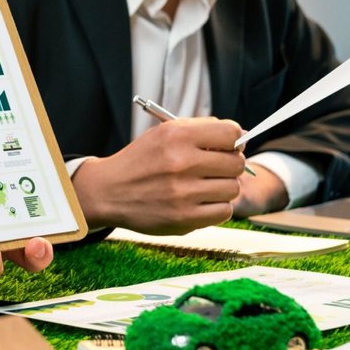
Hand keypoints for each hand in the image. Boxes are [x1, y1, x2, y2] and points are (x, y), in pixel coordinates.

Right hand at [75, 117, 283, 231]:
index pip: (232, 132)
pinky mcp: (184, 219)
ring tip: (203, 186)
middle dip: (230, 165)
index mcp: (177, 135)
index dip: (234, 140)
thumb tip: (241, 135)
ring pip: (233, 188)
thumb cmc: (142, 161)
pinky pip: (224, 211)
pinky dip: (217, 207)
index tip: (227, 147)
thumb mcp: (164, 133)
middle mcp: (181, 162)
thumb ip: (202, 130)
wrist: (109, 191)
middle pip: (237, 162)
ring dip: (223, 188)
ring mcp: (183, 192)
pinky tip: (200, 202)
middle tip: (215, 169)